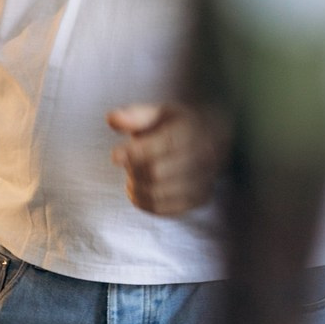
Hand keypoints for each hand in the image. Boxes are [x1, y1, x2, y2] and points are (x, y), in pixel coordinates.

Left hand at [108, 103, 230, 216]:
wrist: (212, 139)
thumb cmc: (177, 126)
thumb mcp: (158, 113)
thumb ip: (135, 116)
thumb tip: (112, 118)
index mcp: (190, 131)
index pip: (163, 145)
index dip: (135, 153)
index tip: (115, 156)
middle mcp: (202, 156)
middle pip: (156, 173)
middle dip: (134, 170)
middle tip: (129, 163)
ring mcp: (203, 180)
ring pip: (158, 194)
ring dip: (136, 188)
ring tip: (134, 177)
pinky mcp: (199, 199)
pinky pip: (164, 209)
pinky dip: (144, 202)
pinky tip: (141, 190)